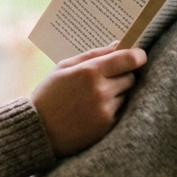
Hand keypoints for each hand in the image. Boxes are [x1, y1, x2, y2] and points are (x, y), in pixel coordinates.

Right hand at [29, 44, 147, 156]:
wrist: (38, 131)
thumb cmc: (49, 95)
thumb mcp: (64, 67)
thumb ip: (93, 54)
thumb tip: (118, 44)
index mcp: (89, 72)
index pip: (130, 59)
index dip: (138, 55)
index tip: (139, 55)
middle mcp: (101, 91)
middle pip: (131, 77)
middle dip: (123, 74)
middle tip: (107, 77)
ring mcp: (105, 111)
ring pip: (126, 95)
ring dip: (117, 93)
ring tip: (94, 96)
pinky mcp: (107, 127)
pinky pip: (120, 111)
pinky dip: (112, 108)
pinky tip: (93, 110)